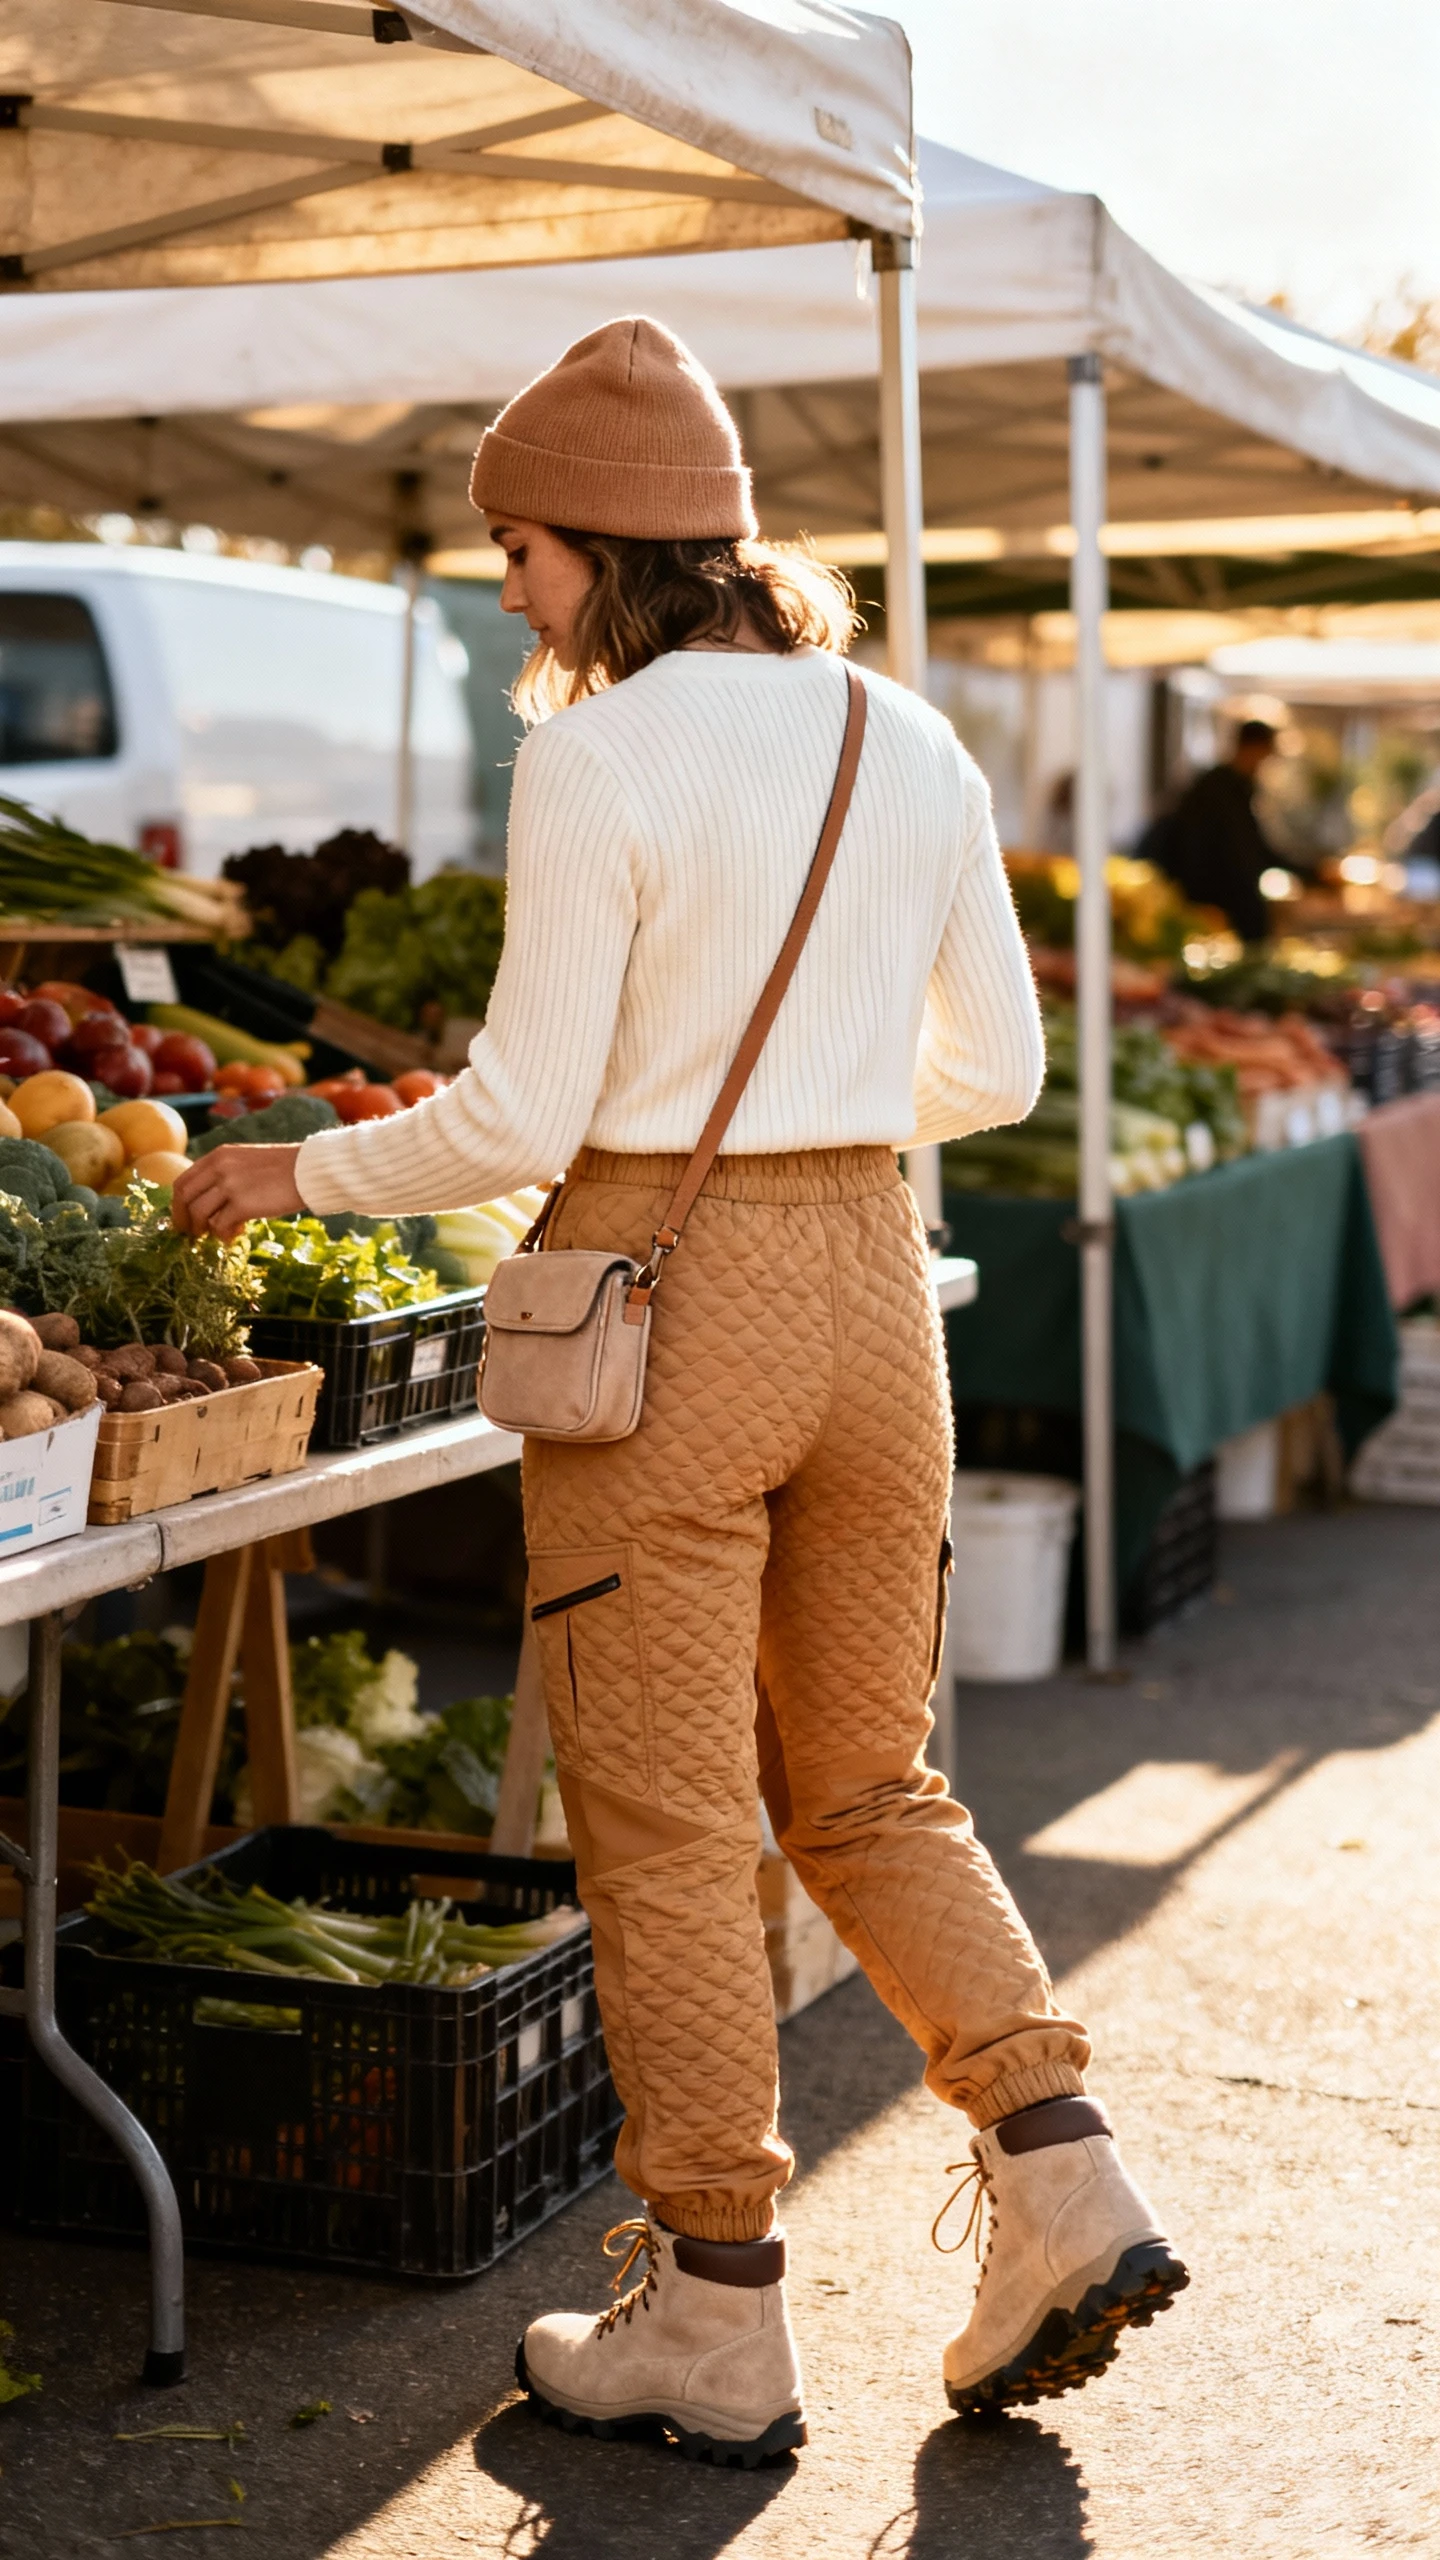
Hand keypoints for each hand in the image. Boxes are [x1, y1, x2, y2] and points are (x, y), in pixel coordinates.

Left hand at [170, 1144, 305, 1242]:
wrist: (309, 1170)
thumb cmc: (283, 1169)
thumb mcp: (246, 1161)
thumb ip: (224, 1175)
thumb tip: (208, 1203)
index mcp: (218, 1156)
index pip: (183, 1181)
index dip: (178, 1204)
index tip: (183, 1218)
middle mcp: (219, 1168)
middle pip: (184, 1198)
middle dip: (184, 1220)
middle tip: (192, 1234)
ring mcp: (230, 1186)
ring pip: (199, 1214)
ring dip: (204, 1229)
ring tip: (218, 1235)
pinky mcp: (242, 1204)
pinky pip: (220, 1225)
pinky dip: (224, 1234)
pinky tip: (237, 1233)